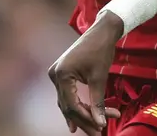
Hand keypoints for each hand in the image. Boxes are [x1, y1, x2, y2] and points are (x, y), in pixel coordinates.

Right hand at [47, 11, 122, 134]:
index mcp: (62, 74)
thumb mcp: (100, 78)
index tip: (101, 127)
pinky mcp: (61, 74)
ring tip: (94, 129)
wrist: (101, 31)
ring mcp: (56, 74)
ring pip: (67, 102)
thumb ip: (98, 102)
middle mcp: (55, 75)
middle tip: (98, 133)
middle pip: (68, 106)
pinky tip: (80, 120)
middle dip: (85, 120)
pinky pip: (67, 95)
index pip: (72, 105)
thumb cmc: (101, 51)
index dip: (86, 118)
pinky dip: (77, 106)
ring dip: (82, 115)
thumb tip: (100, 123)